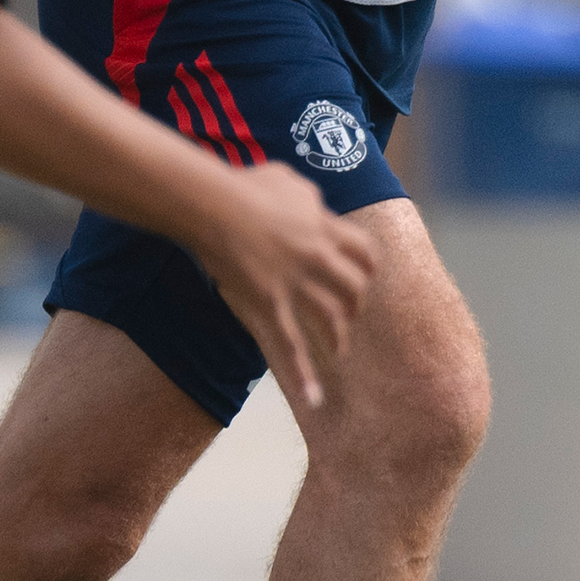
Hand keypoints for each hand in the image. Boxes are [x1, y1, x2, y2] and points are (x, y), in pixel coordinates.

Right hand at [191, 167, 382, 404]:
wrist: (212, 204)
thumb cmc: (245, 186)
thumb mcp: (287, 181)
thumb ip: (307, 197)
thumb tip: (315, 207)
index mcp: (325, 227)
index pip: (364, 253)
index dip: (367, 268)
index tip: (364, 276)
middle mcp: (318, 258)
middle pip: (354, 289)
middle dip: (354, 305)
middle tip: (348, 315)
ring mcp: (295, 284)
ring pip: (331, 319)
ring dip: (337, 337)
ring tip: (338, 350)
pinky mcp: (269, 304)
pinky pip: (291, 345)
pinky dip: (303, 375)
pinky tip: (314, 399)